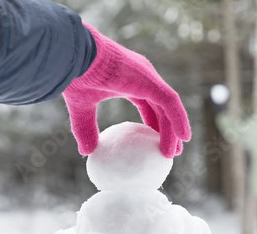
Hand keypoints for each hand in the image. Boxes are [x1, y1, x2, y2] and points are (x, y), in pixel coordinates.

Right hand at [62, 23, 190, 157]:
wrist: (73, 56)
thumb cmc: (76, 76)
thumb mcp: (81, 107)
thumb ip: (86, 128)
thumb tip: (86, 153)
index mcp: (130, 81)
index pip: (149, 105)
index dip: (154, 125)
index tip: (155, 144)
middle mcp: (144, 77)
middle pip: (163, 108)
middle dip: (168, 130)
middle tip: (169, 152)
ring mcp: (149, 78)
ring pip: (169, 108)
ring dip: (174, 131)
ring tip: (173, 153)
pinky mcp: (151, 81)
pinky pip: (171, 103)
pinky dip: (179, 120)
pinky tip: (183, 138)